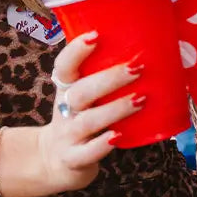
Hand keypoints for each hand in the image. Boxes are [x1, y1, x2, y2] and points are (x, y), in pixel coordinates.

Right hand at [26, 32, 141, 196]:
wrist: (54, 160)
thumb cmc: (78, 120)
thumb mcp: (80, 97)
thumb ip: (99, 78)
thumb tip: (142, 52)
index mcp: (65, 90)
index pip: (64, 66)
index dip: (76, 51)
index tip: (95, 36)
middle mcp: (64, 110)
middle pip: (80, 92)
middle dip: (109, 79)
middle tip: (137, 68)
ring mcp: (67, 136)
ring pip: (87, 121)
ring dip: (114, 109)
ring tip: (140, 99)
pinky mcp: (72, 159)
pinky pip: (86, 153)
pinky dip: (101, 145)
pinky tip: (118, 136)